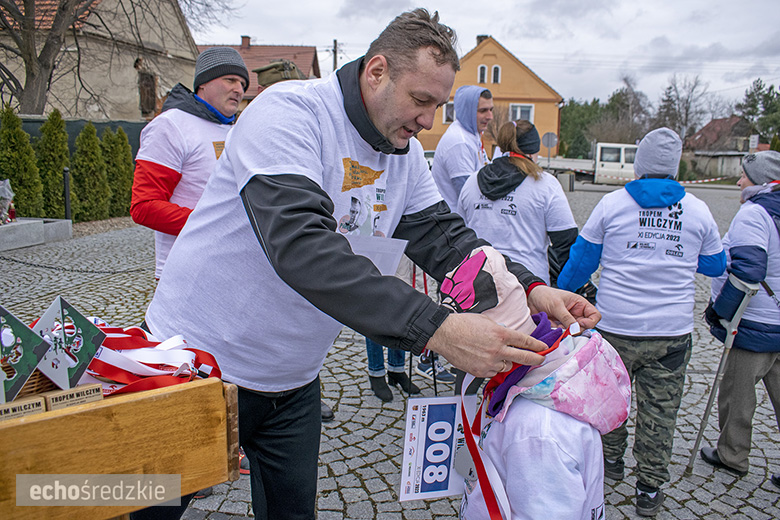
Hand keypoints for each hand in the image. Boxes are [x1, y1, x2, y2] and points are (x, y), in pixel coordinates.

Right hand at [426, 313, 545, 377]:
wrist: (445, 334)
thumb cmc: (463, 324)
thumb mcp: (486, 321)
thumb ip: (500, 331)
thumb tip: (508, 339)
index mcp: (501, 334)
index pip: (525, 341)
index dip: (538, 346)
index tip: (544, 348)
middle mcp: (497, 349)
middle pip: (523, 357)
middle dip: (535, 359)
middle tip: (541, 360)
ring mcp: (489, 362)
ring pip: (506, 366)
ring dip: (506, 361)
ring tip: (496, 355)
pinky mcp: (480, 371)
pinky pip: (493, 372)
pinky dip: (492, 367)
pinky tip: (485, 359)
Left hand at [526, 285, 600, 329]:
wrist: (531, 298)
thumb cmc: (545, 295)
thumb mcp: (557, 305)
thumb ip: (566, 317)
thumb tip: (576, 330)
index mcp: (580, 305)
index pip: (595, 316)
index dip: (591, 322)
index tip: (580, 324)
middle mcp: (576, 314)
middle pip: (585, 327)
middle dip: (577, 330)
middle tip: (566, 327)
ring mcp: (568, 322)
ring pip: (574, 333)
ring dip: (567, 333)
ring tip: (557, 326)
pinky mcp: (560, 328)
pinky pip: (564, 335)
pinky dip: (559, 335)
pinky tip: (552, 328)